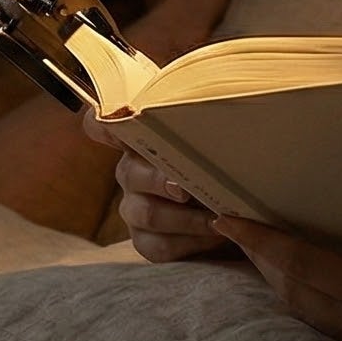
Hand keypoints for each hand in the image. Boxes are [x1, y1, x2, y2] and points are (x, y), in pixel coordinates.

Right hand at [82, 111, 231, 263]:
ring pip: (147, 213)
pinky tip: (213, 237)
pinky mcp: (146, 242)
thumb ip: (208, 127)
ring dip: (185, 218)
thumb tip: (222, 94)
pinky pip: (158, 246)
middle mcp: (132, 173)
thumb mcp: (220, 144)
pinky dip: (190, 243)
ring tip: (217, 217)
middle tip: (185, 188)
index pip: (104, 127)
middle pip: (130, 173)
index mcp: (144, 143)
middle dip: (160, 180)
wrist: (240, 215)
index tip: (109, 120)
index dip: (101, 124)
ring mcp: (135, 209)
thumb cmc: (226, 169)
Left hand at [215, 197, 341, 340]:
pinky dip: (304, 296)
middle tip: (232, 222)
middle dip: (258, 256)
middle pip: (292, 289)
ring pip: (306, 309)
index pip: (304, 265)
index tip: (225, 218)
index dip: (261, 240)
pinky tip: (311, 281)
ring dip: (277, 278)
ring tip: (260, 248)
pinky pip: (326, 322)